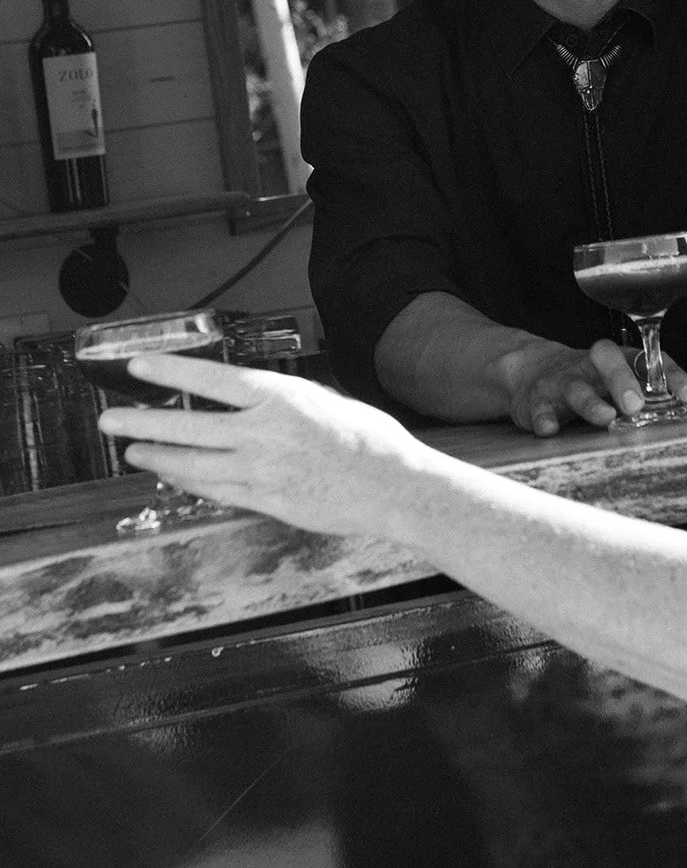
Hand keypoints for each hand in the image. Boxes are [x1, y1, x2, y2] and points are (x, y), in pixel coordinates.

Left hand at [98, 359, 439, 537]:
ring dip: (157, 455)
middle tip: (109, 419)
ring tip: (132, 450)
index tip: (137, 367)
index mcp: (281, 399)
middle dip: (142, 421)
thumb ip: (287, 401)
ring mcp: (262, 471)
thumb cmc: (373, 441)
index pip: (211, 380)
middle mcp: (263, 433)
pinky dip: (189, 480)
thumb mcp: (329, 401)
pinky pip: (216, 490)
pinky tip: (173, 474)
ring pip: (193, 462)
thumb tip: (259, 399)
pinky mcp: (267, 500)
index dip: (169, 373)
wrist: (395, 488)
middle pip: (187, 425)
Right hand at [496, 338, 686, 434]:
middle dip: (623, 380)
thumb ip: (677, 383)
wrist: (536, 374)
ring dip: (589, 402)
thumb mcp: (636, 378)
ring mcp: (562, 381)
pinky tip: (550, 430)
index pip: (651, 361)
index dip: (674, 377)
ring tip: (605, 419)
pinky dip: (543, 417)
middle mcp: (593, 365)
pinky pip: (537, 407)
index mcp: (623, 359)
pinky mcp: (535, 400)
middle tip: (639, 405)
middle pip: (607, 361)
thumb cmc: (598, 379)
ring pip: (574, 386)